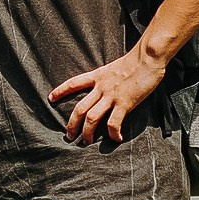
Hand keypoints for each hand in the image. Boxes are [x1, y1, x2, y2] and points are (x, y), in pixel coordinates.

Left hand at [49, 44, 167, 144]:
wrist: (148, 57)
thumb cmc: (136, 61)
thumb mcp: (114, 67)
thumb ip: (107, 78)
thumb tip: (107, 87)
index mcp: (97, 76)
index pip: (73, 83)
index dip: (60, 91)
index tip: (51, 98)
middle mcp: (100, 87)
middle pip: (79, 108)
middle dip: (72, 125)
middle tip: (69, 136)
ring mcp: (111, 96)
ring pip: (91, 118)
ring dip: (87, 133)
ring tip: (86, 142)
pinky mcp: (125, 103)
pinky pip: (114, 123)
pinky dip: (113, 133)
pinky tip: (116, 139)